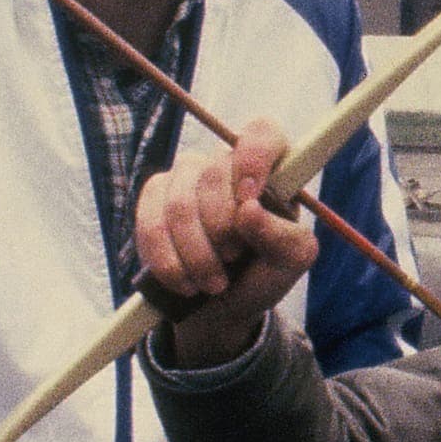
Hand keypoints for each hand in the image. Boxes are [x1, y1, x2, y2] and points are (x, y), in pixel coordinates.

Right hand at [133, 117, 317, 367]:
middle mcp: (226, 164)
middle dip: (221, 230)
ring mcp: (187, 177)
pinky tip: (185, 282)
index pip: (262, 133)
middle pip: (214, 175)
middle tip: (232, 260)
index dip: (252, 160)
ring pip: (180, 204)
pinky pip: (150, 223)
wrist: (222, 308)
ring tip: (212, 283)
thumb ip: (283, 238)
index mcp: (270, 169)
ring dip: (196, 255)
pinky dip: (168, 261)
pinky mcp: (154, 198)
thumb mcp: (289, 263)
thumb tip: (249, 209)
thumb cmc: (262, 274)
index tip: (248, 201)